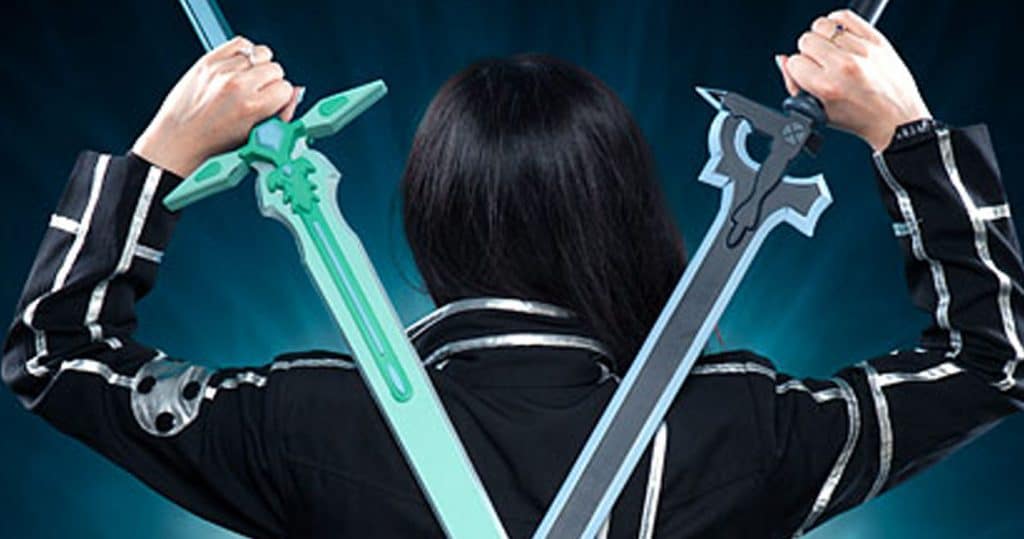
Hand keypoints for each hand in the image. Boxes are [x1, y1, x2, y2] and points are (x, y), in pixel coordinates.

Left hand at [132, 36, 302, 177]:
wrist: (178, 139)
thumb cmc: (213, 144)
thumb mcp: (255, 136)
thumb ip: (281, 114)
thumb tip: (296, 93)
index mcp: (252, 107)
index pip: (286, 88)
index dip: (280, 97)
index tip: (270, 104)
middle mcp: (237, 85)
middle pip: (275, 68)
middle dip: (270, 81)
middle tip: (256, 94)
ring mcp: (222, 70)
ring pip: (260, 53)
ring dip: (256, 67)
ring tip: (245, 82)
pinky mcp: (209, 60)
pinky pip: (240, 43)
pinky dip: (243, 53)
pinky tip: (237, 69)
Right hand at [775, 10, 931, 151]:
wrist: (897, 119)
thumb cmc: (860, 118)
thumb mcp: (819, 112)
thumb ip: (794, 85)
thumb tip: (782, 60)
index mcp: (827, 87)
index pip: (794, 62)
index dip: (798, 70)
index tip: (808, 76)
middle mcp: (844, 66)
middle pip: (806, 41)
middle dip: (809, 53)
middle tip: (822, 65)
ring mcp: (862, 50)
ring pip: (822, 25)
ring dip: (823, 37)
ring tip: (832, 51)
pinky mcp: (876, 40)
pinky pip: (845, 16)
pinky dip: (838, 23)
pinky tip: (840, 37)